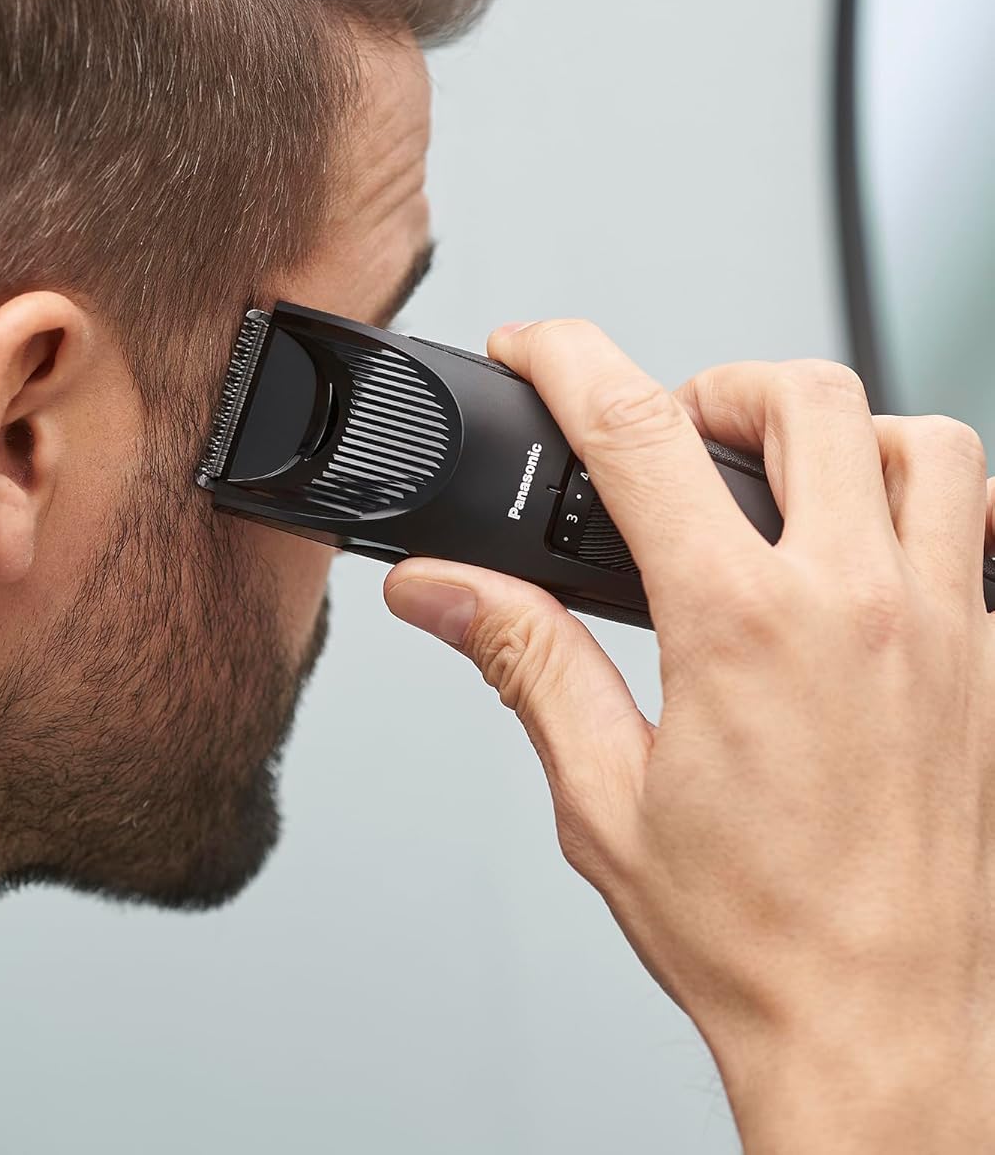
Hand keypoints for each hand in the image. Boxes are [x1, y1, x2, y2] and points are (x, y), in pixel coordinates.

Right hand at [383, 320, 994, 1153]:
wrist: (881, 1030)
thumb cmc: (753, 934)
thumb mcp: (601, 792)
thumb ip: (522, 658)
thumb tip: (439, 589)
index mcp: (740, 625)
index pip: (634, 429)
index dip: (565, 359)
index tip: (533, 349)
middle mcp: (858, 605)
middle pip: (803, 394)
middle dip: (715, 384)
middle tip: (669, 431)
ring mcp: (948, 629)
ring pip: (923, 439)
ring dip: (840, 429)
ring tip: (781, 474)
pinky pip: (985, 527)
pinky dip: (928, 501)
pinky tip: (873, 550)